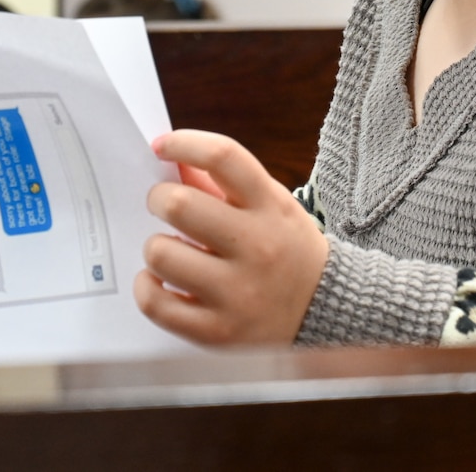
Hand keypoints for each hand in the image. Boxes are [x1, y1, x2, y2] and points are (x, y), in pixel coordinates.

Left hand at [133, 129, 329, 345]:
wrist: (328, 311)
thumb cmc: (286, 248)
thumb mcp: (270, 205)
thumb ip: (223, 182)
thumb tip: (173, 159)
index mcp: (271, 207)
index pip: (222, 157)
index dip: (183, 143)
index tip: (160, 147)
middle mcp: (257, 247)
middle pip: (180, 205)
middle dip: (158, 199)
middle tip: (162, 205)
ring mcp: (238, 293)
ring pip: (161, 254)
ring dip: (155, 247)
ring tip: (170, 250)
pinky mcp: (219, 331)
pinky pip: (156, 304)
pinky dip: (147, 288)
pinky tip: (160, 281)